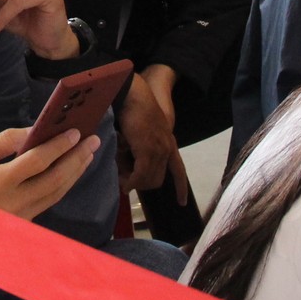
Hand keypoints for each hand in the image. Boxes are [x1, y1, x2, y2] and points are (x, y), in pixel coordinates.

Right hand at [0, 126, 98, 221]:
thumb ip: (5, 141)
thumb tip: (33, 131)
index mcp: (0, 183)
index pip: (37, 162)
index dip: (58, 146)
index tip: (75, 132)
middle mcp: (15, 203)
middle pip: (55, 180)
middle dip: (76, 158)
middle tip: (93, 140)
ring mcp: (22, 216)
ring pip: (57, 193)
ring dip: (75, 172)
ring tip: (87, 153)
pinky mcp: (24, 223)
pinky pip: (49, 201)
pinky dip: (63, 184)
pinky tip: (71, 171)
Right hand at [117, 71, 188, 201]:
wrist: (132, 96)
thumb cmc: (134, 109)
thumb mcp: (142, 131)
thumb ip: (141, 147)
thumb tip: (129, 163)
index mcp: (169, 143)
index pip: (179, 171)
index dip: (180, 188)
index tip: (181, 203)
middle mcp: (167, 149)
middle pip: (157, 180)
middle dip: (141, 183)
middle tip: (124, 176)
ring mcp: (158, 150)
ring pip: (148, 180)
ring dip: (133, 182)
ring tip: (119, 172)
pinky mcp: (147, 151)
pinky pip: (139, 175)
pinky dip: (131, 181)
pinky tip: (123, 182)